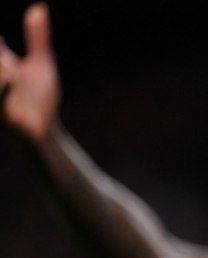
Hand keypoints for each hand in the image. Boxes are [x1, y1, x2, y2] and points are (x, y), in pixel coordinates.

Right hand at [0, 3, 58, 142]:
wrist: (42, 133)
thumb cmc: (37, 99)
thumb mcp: (40, 65)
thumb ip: (37, 37)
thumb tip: (39, 8)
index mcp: (0, 64)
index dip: (0, 45)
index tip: (3, 39)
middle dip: (0, 56)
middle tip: (5, 50)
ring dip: (1, 72)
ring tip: (8, 63)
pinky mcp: (8, 121)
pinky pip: (3, 108)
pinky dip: (5, 92)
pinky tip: (13, 82)